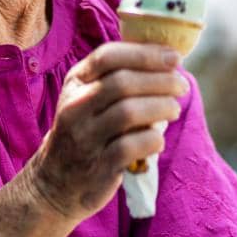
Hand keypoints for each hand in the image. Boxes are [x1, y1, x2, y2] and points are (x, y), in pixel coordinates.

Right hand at [24, 42, 187, 221]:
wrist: (55, 182)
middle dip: (161, 81)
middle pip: (122, 83)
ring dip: (160, 108)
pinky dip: (153, 139)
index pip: (107, 57)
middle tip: (181, 87)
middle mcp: (75, 107)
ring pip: (128, 112)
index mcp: (75, 84)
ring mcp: (84, 138)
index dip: (145, 54)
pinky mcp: (98, 166)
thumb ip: (116, 78)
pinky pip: (132, 146)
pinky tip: (157, 139)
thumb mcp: (87, 99)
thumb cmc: (84, 132)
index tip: (174, 58)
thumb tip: (166, 60)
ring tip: (173, 110)